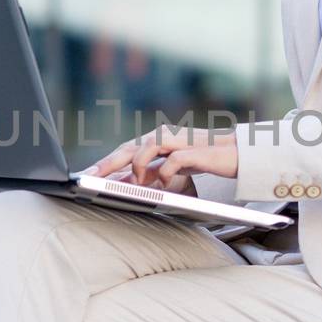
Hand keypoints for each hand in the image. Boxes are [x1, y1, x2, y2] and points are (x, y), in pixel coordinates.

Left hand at [84, 124, 237, 193]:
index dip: (105, 163)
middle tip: (91, 176)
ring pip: (146, 148)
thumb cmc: (201, 158)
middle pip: (128, 147)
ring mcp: (176, 140)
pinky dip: (163, 172)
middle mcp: (161, 136)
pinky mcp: (192, 150)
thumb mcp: (170, 168)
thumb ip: (149, 174)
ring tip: (133, 185)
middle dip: (108, 163)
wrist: (234, 153)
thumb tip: (125, 185)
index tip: (87, 175)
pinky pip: (171, 160)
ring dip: (136, 167)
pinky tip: (163, 183)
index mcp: (154, 140)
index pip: (124, 151)